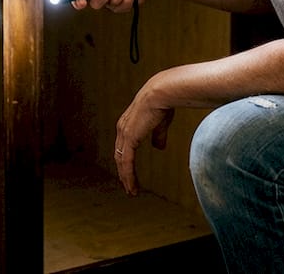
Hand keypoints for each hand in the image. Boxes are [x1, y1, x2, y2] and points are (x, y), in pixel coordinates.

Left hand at [113, 80, 174, 195]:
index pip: (124, 147)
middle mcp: (123, 129)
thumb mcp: (160, 124)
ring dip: (125, 177)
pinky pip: (126, 162)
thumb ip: (158, 136)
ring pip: (121, 162)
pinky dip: (128, 175)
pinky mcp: (129, 139)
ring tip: (131, 190)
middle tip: (128, 186)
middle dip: (124, 172)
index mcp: (129, 124)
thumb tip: (159, 148)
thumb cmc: (163, 104)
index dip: (126, 161)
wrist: (161, 94)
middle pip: (120, 156)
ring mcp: (124, 134)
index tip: (130, 172)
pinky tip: (131, 185)